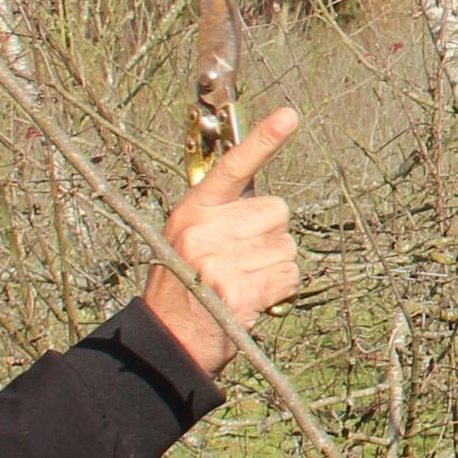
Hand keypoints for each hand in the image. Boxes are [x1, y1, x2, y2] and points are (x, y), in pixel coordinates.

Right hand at [142, 109, 301, 377]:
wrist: (167, 342)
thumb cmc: (186, 286)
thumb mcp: (189, 240)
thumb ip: (222, 216)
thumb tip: (269, 202)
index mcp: (191, 210)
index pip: (232, 168)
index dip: (263, 140)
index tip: (289, 115)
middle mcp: (203, 230)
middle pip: (277, 212)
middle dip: (269, 237)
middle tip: (240, 261)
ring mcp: (219, 261)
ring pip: (286, 248)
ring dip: (274, 268)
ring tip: (242, 284)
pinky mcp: (238, 290)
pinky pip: (288, 276)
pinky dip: (279, 291)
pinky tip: (253, 301)